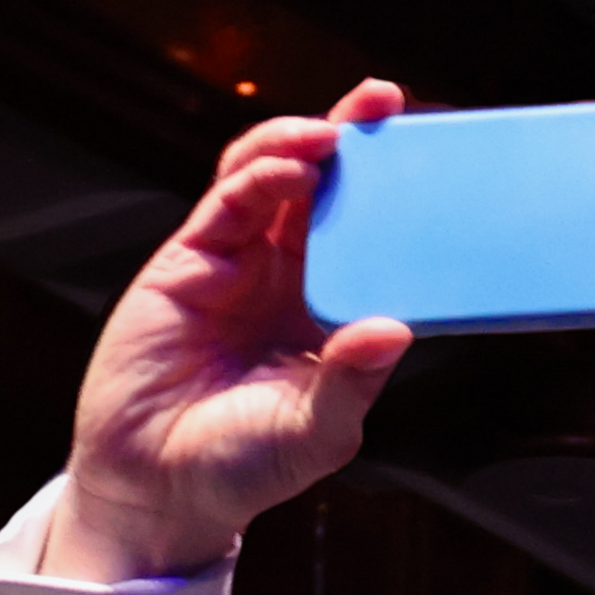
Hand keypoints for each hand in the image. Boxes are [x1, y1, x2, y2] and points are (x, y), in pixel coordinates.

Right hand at [56, 83, 423, 579]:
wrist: (155, 491)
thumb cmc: (240, 465)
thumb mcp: (316, 433)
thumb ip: (352, 383)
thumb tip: (395, 332)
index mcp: (330, 311)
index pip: (373, 232)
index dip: (399, 192)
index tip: (439, 159)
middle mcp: (287, 278)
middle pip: (326, 186)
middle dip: (356, 137)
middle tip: (390, 104)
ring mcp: (237, 264)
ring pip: (272, 177)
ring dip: (304, 141)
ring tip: (337, 132)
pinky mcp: (188, 262)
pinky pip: (227, 202)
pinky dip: (260, 174)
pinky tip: (292, 168)